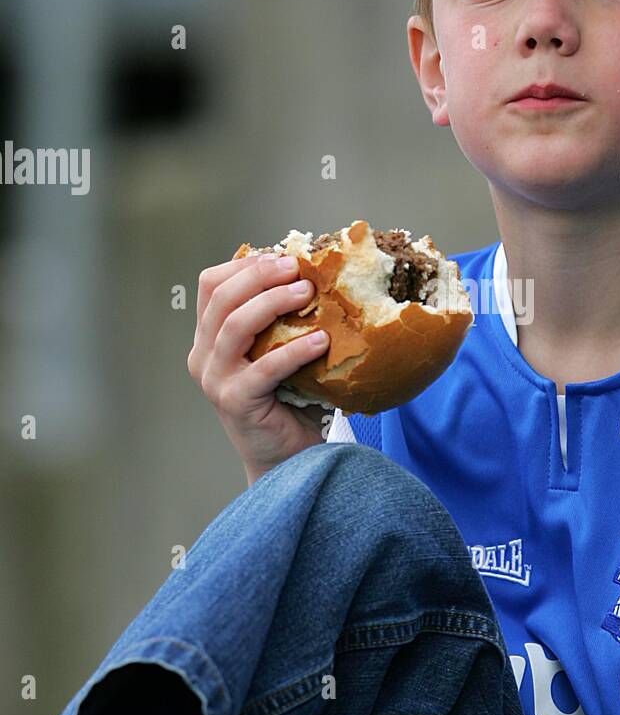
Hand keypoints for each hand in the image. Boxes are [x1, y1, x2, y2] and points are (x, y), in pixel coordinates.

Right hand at [188, 252, 332, 483]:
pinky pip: (264, 368)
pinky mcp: (234, 402)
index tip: (280, 256)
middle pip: (221, 299)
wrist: (288, 458)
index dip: (244, 265)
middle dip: (260, 275)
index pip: (210, 285)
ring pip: (235, 326)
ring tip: (308, 293)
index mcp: (209, 337)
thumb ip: (283, 319)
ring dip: (272, 303)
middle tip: (297, 268)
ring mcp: (214, 380)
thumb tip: (318, 273)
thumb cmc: (291, 400)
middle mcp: (203, 356)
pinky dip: (294, 350)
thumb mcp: (279, 350)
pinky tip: (321, 341)